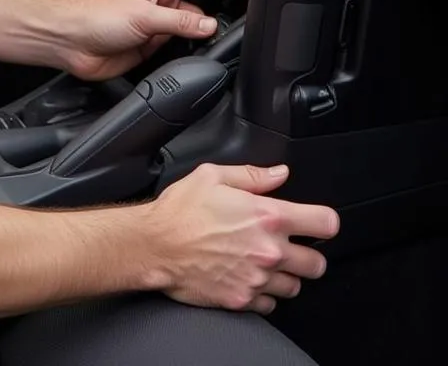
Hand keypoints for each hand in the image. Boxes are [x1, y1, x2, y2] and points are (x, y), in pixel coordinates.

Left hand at [64, 0, 221, 80]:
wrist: (74, 41)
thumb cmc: (98, 16)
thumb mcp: (145, 15)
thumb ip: (180, 22)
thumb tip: (208, 25)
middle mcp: (160, 4)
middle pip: (198, 2)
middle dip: (212, 8)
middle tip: (227, 15)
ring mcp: (156, 25)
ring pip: (190, 28)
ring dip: (199, 34)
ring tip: (206, 39)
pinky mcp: (151, 46)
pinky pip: (178, 47)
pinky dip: (187, 51)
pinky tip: (190, 54)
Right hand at [142, 163, 339, 313]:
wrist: (153, 245)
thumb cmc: (179, 211)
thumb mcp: (211, 176)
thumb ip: (252, 175)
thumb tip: (279, 174)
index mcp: (267, 216)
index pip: (325, 224)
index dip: (323, 221)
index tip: (314, 223)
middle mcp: (268, 251)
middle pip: (318, 263)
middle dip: (306, 254)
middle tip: (288, 247)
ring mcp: (257, 279)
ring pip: (296, 286)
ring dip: (284, 275)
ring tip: (263, 263)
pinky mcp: (243, 299)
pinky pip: (271, 304)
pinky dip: (264, 294)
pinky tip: (247, 278)